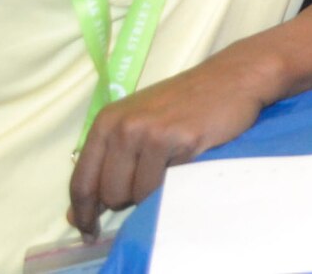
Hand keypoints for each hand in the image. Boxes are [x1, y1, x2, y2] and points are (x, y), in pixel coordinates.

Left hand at [66, 55, 274, 238]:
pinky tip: (188, 157)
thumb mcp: (137, 122)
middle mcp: (124, 127)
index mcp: (106, 122)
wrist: (231, 78)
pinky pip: (168, 184)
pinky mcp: (182, 141)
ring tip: (171, 165)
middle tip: (150, 180)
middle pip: (110, 194)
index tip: (89, 233)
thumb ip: (109, 161)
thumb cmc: (184, 102)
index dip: (82, 213)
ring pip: (139, 194)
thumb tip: (80, 213)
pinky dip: (176, 180)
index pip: (82, 182)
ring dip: (153, 191)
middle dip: (127, 199)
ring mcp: (153, 134)